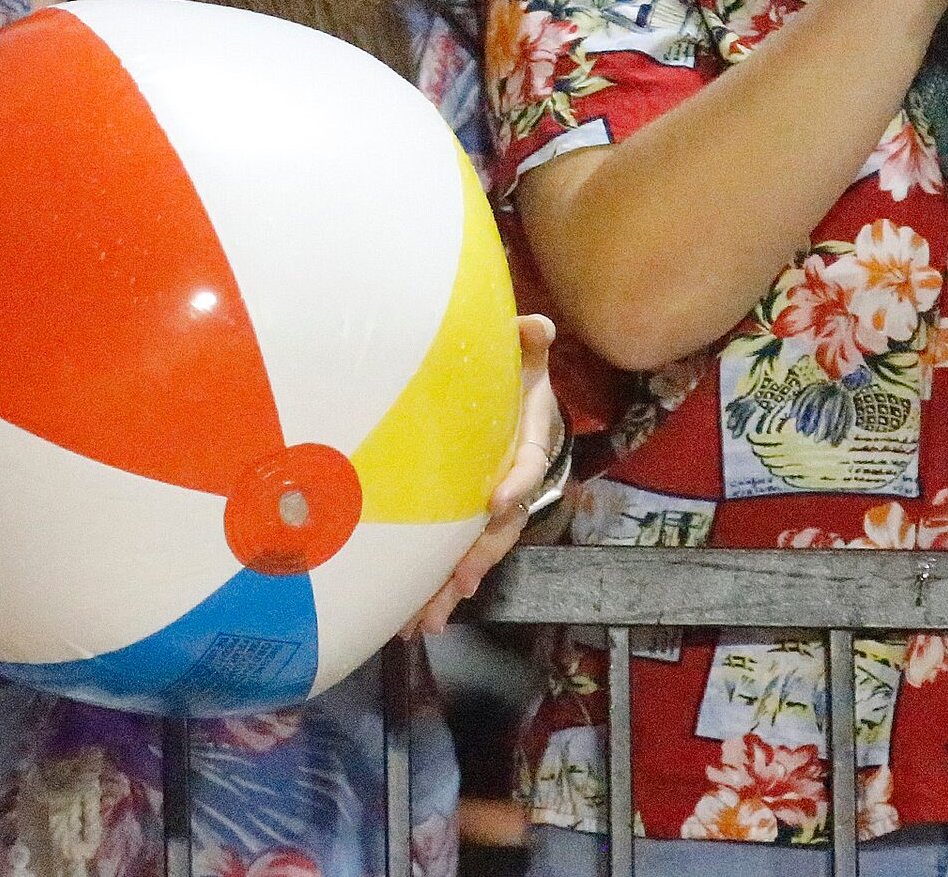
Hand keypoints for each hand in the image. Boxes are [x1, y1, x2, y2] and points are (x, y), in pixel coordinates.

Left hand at [413, 315, 559, 636]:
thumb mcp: (524, 356)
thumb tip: (534, 326)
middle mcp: (512, 484)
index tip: (498, 502)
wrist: (511, 399)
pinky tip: (412, 621)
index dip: (516, 483)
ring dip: (451, 587)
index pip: (527, 465)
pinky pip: (451, 557)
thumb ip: (526, 342)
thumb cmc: (513, 377)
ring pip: (475, 553)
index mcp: (527, 443)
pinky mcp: (463, 522)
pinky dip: (435, 589)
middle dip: (479, 556)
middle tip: (459, 581)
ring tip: (427, 621)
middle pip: (501, 527)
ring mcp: (488, 509)